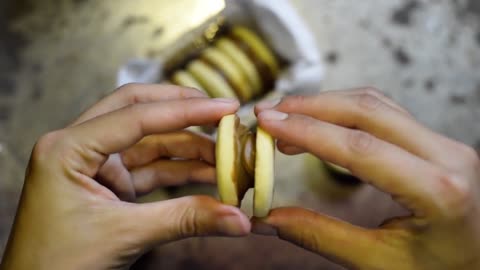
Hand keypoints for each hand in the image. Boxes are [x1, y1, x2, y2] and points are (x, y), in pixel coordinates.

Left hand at [0, 84, 249, 269]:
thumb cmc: (58, 265)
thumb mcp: (125, 236)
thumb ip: (186, 220)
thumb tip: (239, 218)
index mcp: (67, 148)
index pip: (136, 115)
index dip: (187, 110)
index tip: (227, 107)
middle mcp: (78, 147)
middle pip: (138, 110)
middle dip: (182, 109)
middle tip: (222, 111)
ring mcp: (94, 165)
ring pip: (149, 141)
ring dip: (188, 146)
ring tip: (226, 153)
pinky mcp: (108, 184)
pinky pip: (150, 168)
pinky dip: (179, 170)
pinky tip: (208, 173)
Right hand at [253, 88, 479, 269]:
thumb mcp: (378, 264)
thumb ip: (319, 236)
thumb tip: (267, 218)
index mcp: (438, 191)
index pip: (359, 147)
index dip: (306, 131)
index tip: (268, 123)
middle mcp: (447, 156)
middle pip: (366, 111)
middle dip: (310, 107)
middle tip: (269, 114)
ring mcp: (445, 145)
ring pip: (376, 104)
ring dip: (325, 104)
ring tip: (285, 116)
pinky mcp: (436, 143)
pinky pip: (386, 113)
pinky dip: (345, 110)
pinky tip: (319, 119)